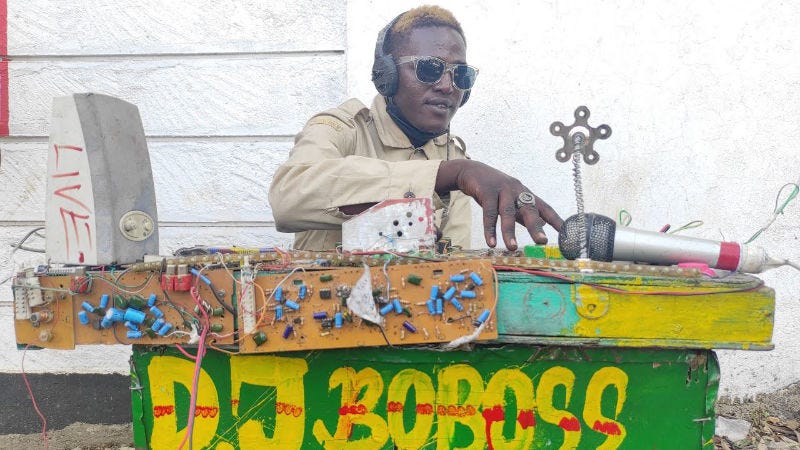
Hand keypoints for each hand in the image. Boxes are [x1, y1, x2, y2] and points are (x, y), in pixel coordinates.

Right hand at [436, 160, 562, 249]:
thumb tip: (541, 225)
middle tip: (542, 242)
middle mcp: (517, 190)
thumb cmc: (494, 189)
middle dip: (536, 226)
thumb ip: (524, 213)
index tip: (566, 233)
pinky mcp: (486, 191)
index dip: (556, 220)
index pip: (544, 207)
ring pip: (507, 213)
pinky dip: (490, 229)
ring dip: (509, 232)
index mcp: (525, 194)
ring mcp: (502, 190)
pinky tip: (491, 243)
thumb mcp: (511, 200)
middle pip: (529, 209)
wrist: (471, 171)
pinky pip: (488, 213)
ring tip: (513, 248)